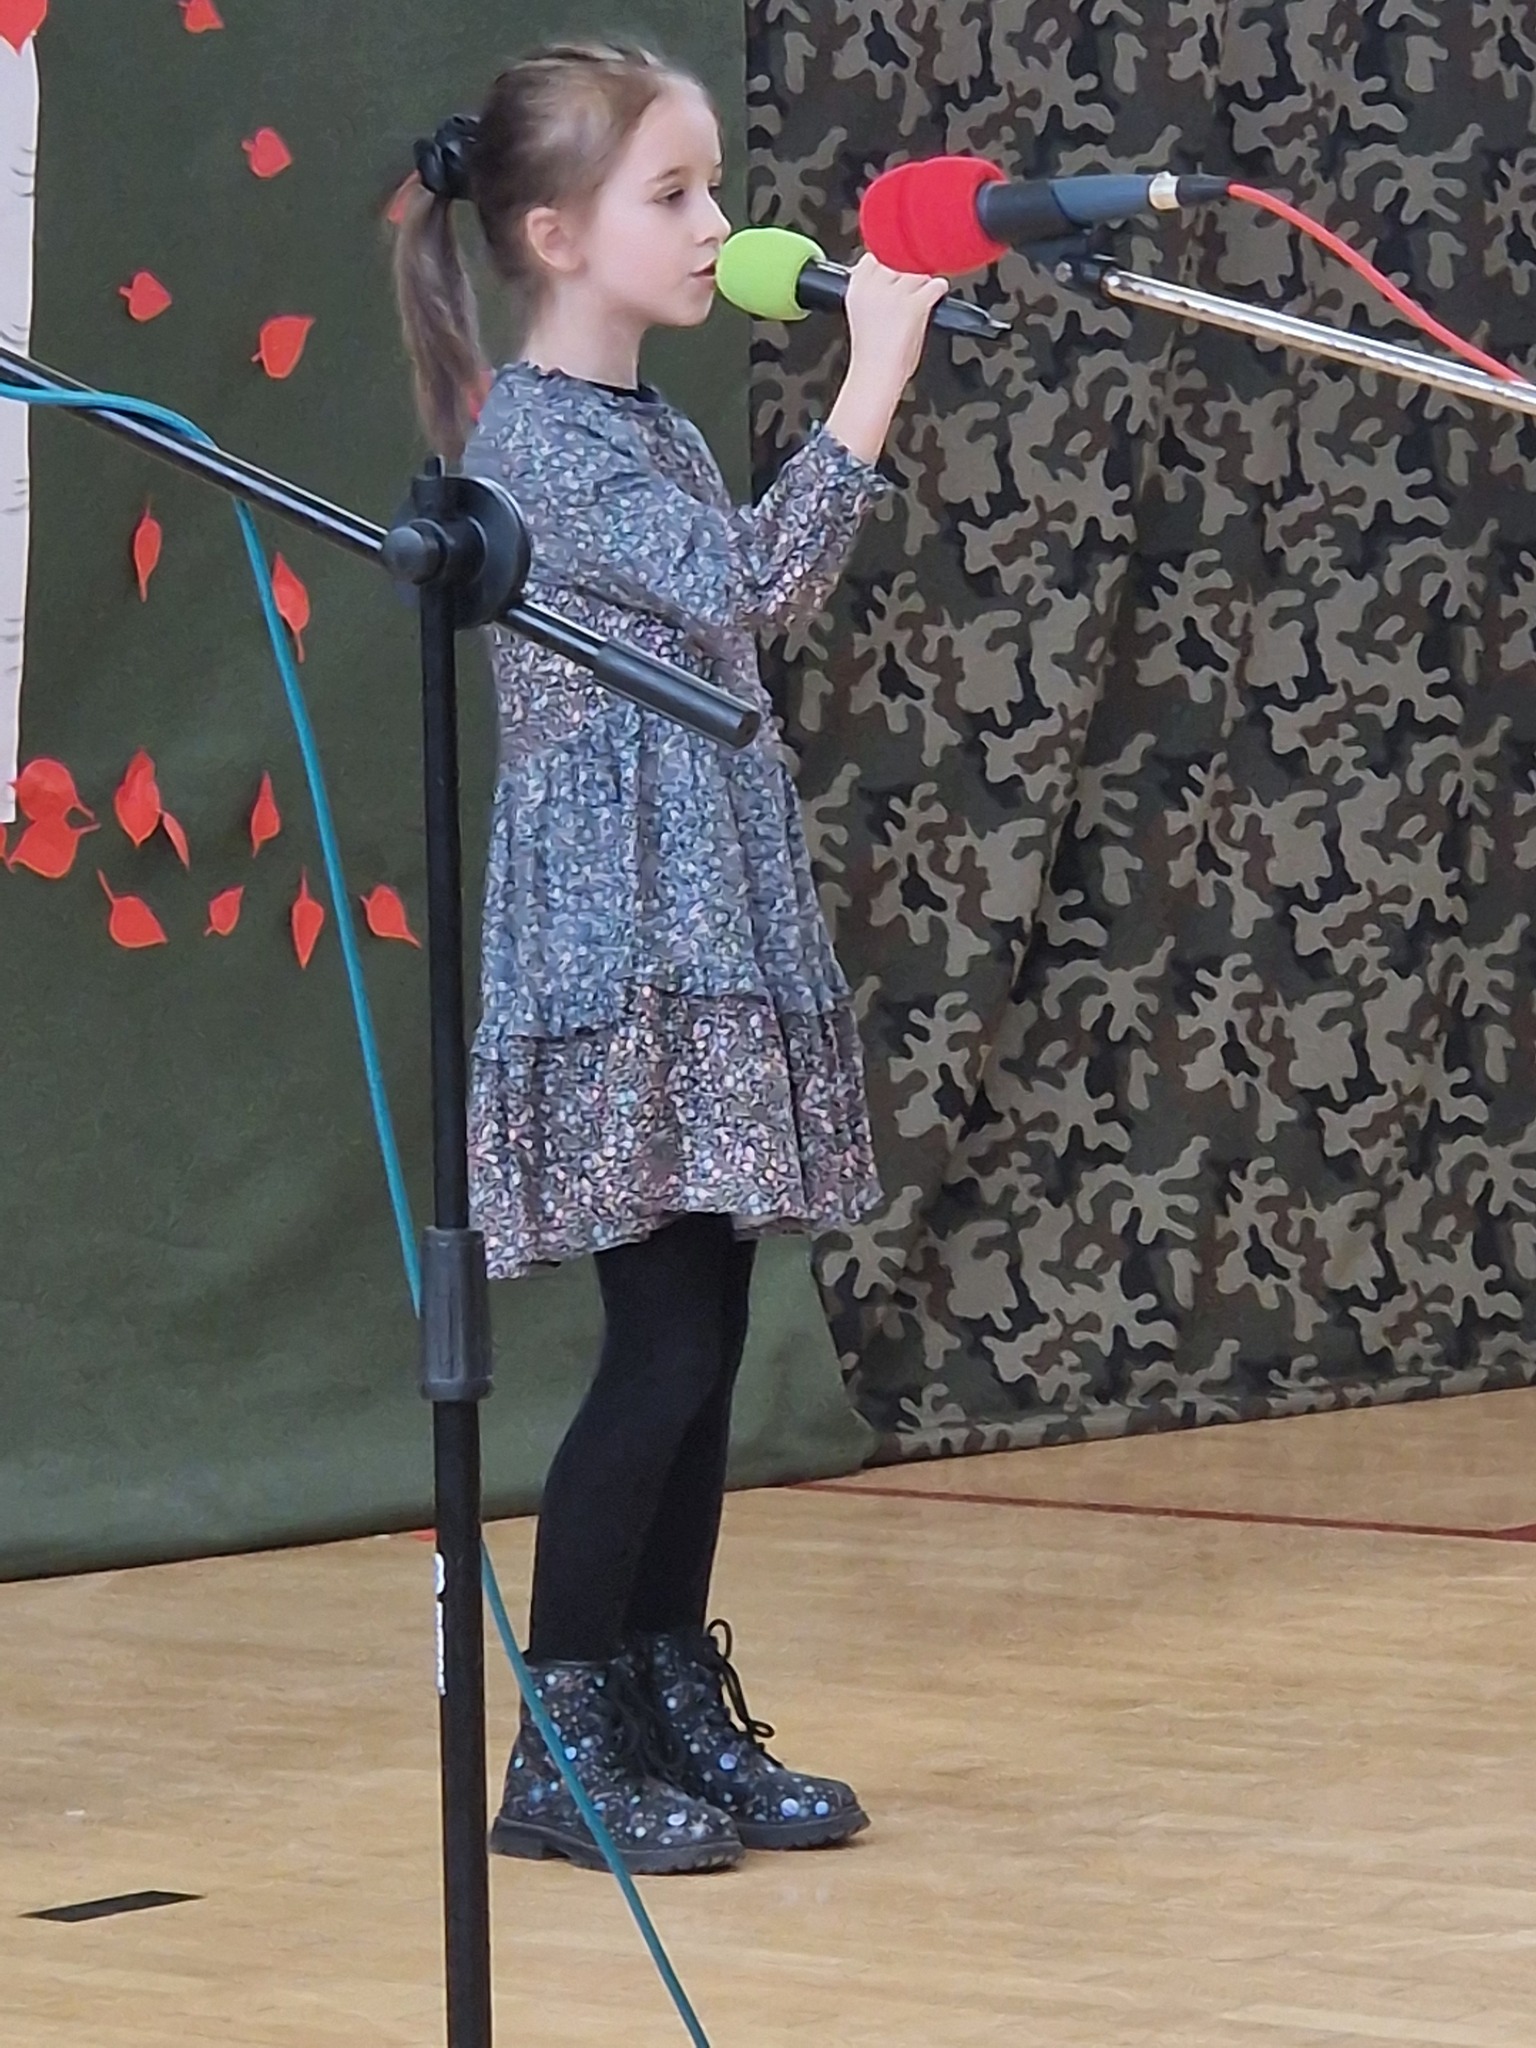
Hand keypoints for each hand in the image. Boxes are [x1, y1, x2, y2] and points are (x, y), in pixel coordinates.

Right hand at [842, 254, 949, 390]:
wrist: (876, 375)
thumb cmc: (871, 354)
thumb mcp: (860, 313)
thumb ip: (871, 292)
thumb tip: (888, 281)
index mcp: (856, 288)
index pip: (873, 257)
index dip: (887, 261)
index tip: (893, 272)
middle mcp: (875, 286)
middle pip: (898, 259)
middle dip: (906, 270)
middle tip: (910, 289)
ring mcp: (896, 293)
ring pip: (918, 271)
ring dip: (923, 282)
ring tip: (922, 296)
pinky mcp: (916, 304)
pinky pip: (936, 285)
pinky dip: (940, 290)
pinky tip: (937, 295)